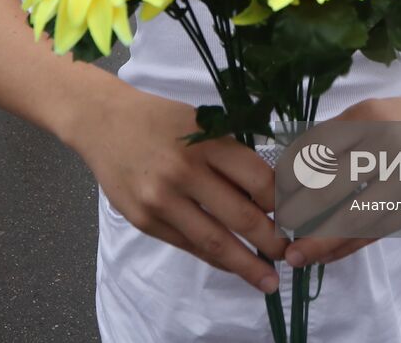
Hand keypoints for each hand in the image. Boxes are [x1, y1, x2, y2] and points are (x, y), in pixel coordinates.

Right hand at [74, 85, 287, 292]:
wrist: (103, 123)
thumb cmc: (161, 120)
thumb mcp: (202, 124)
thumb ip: (232, 157)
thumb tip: (272, 195)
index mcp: (207, 141)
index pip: (259, 180)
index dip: (283, 204)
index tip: (297, 217)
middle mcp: (185, 171)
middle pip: (242, 216)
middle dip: (273, 241)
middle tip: (291, 255)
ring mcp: (162, 200)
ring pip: (215, 241)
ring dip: (247, 264)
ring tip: (269, 279)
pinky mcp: (144, 220)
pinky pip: (188, 246)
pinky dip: (215, 259)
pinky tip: (233, 266)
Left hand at [280, 95, 400, 269]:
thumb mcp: (369, 114)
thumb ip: (335, 140)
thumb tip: (288, 178)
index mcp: (367, 117)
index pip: (314, 152)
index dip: (288, 179)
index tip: (272, 197)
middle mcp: (389, 144)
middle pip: (329, 189)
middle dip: (297, 215)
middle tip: (276, 230)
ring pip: (355, 219)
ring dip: (320, 242)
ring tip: (296, 255)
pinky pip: (380, 232)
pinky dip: (350, 247)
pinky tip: (328, 255)